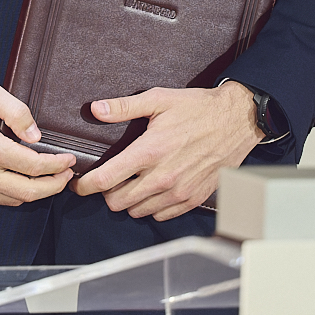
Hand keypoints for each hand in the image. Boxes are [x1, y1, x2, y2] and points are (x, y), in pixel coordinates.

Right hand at [0, 80, 74, 205]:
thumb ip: (17, 111)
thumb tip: (36, 135)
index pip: (33, 165)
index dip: (57, 165)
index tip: (69, 160)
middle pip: (28, 190)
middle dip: (54, 185)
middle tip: (66, 174)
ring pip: (14, 199)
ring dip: (37, 192)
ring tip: (50, 179)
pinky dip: (16, 194)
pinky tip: (24, 181)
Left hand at [71, 82, 260, 220]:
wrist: (237, 121)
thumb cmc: (197, 108)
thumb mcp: (159, 99)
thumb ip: (124, 107)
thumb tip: (95, 110)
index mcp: (149, 151)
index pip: (106, 179)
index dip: (85, 186)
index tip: (77, 185)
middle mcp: (163, 176)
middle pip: (117, 201)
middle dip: (106, 193)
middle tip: (107, 180)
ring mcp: (179, 191)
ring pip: (137, 211)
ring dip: (128, 201)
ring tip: (129, 184)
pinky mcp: (193, 199)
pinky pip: (160, 215)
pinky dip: (150, 207)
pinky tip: (151, 190)